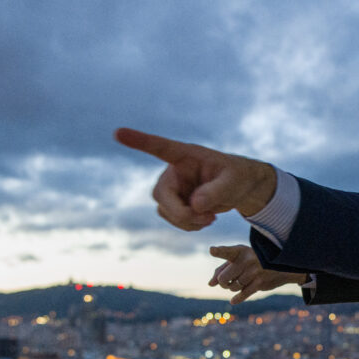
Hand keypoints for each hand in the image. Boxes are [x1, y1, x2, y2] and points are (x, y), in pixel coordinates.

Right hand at [115, 128, 276, 230]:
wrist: (240, 189)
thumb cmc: (238, 177)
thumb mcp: (234, 182)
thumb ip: (216, 191)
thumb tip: (195, 204)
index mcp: (186, 155)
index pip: (159, 147)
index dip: (139, 141)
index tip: (118, 132)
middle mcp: (173, 170)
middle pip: (161, 195)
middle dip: (181, 213)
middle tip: (209, 219)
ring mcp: (172, 187)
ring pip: (165, 211)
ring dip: (187, 221)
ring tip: (211, 218)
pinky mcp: (173, 202)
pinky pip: (172, 219)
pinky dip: (188, 225)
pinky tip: (204, 220)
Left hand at [209, 245, 306, 303]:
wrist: (280, 264)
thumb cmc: (252, 260)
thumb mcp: (238, 259)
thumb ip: (222, 269)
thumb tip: (210, 284)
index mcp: (239, 251)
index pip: (227, 251)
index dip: (219, 251)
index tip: (212, 250)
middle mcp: (246, 260)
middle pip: (223, 278)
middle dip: (223, 283)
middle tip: (226, 282)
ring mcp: (254, 271)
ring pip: (233, 287)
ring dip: (233, 288)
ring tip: (240, 281)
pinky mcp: (260, 282)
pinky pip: (243, 294)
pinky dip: (236, 299)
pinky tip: (233, 300)